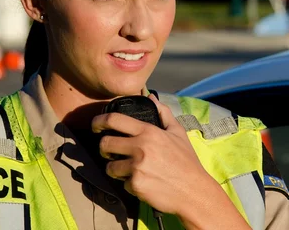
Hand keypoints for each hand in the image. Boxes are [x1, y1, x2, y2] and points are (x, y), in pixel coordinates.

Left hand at [92, 94, 215, 215]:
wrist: (193, 190)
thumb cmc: (186, 161)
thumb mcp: (178, 133)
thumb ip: (163, 113)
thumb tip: (151, 97)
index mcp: (149, 132)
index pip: (114, 120)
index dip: (99, 121)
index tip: (95, 126)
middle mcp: (140, 147)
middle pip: (105, 144)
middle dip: (104, 149)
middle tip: (111, 152)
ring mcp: (136, 167)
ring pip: (110, 167)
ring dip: (116, 169)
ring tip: (129, 170)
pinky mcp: (135, 185)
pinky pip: (123, 183)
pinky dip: (130, 184)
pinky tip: (143, 183)